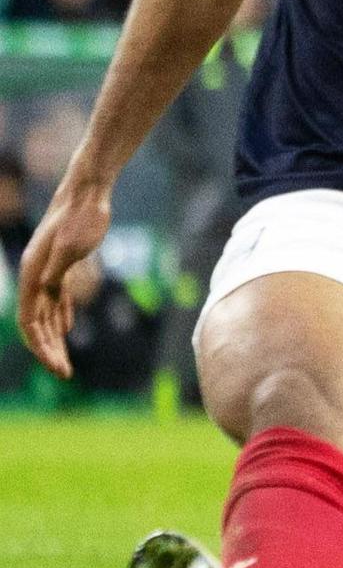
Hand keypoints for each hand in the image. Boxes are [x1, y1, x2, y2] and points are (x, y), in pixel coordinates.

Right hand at [13, 181, 111, 375]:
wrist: (87, 193)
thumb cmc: (81, 218)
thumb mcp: (71, 246)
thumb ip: (58, 270)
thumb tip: (44, 290)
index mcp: (32, 275)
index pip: (30, 322)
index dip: (41, 347)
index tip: (57, 367)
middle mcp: (34, 276)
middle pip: (36, 324)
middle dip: (48, 350)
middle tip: (64, 374)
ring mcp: (46, 271)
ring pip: (46, 313)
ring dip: (54, 338)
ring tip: (65, 361)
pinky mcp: (61, 266)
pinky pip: (56, 298)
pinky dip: (61, 315)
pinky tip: (67, 329)